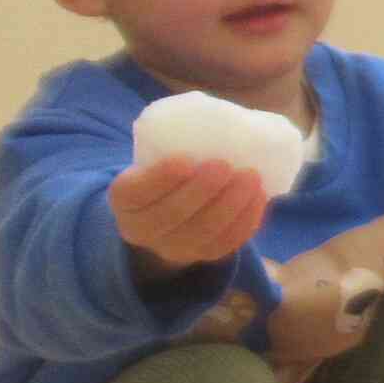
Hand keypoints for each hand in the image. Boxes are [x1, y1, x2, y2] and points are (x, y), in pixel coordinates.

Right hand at [111, 156, 267, 276]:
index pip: (135, 193)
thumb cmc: (162, 177)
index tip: (185, 159)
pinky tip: (259, 197)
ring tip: (251, 177)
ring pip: (204, 232)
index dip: (160, 179)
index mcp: (124, 201)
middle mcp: (142, 230)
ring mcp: (174, 248)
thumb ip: (168, 150)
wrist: (162, 218)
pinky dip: (246, 220)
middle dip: (202, 190)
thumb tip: (215, 127)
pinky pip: (227, 243)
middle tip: (225, 165)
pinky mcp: (204, 255)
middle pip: (172, 215)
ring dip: (232, 204)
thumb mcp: (151, 162)